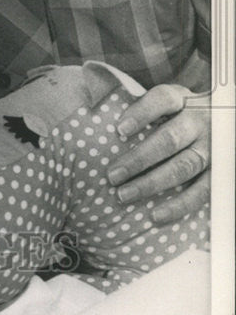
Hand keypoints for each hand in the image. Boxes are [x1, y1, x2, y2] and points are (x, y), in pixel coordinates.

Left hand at [107, 84, 210, 223]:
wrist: (222, 123)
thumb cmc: (177, 115)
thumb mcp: (165, 103)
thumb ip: (137, 106)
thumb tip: (91, 106)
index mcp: (182, 99)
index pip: (163, 99)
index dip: (141, 113)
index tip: (119, 130)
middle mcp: (199, 121)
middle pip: (169, 139)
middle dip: (138, 159)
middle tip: (112, 175)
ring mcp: (212, 148)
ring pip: (183, 167)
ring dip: (151, 183)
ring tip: (124, 194)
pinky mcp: (220, 173)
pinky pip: (201, 192)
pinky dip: (178, 206)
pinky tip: (155, 215)